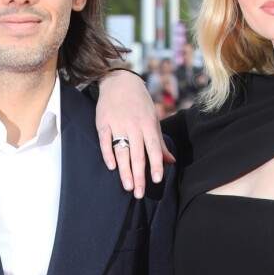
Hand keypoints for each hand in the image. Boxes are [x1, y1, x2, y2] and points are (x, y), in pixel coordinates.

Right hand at [97, 69, 174, 197]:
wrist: (120, 82)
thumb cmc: (139, 102)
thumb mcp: (152, 118)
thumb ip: (159, 141)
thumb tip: (170, 161)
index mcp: (148, 123)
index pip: (153, 148)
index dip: (155, 164)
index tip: (157, 180)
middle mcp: (133, 124)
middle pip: (137, 153)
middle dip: (139, 174)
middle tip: (140, 193)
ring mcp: (117, 123)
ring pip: (121, 150)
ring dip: (124, 170)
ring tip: (128, 186)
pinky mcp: (103, 122)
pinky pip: (105, 140)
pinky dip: (108, 154)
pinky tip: (111, 167)